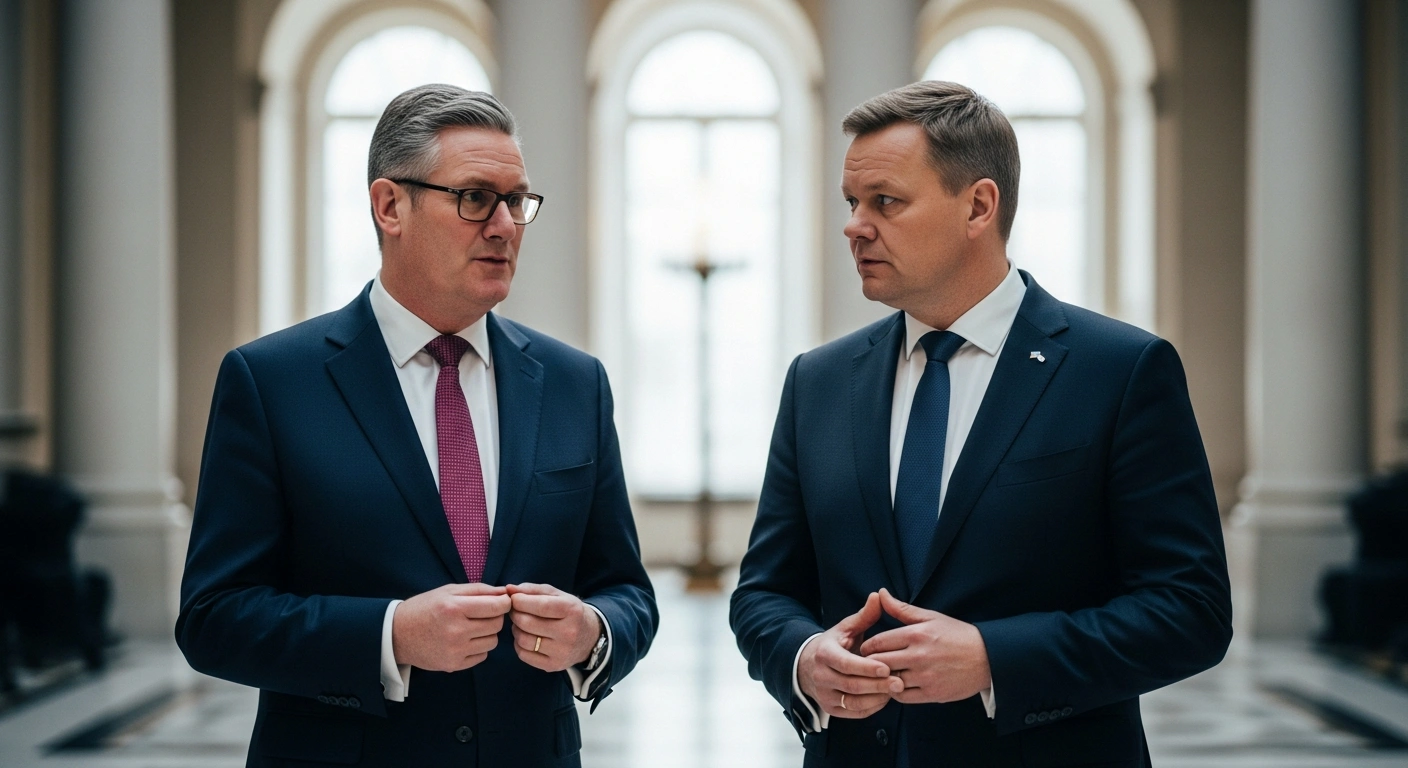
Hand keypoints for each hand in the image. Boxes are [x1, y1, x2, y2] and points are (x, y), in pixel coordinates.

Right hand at [392, 583, 510, 671]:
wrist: (397, 634)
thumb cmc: (425, 608)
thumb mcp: (449, 591)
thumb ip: (479, 590)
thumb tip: (505, 592)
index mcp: (454, 608)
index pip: (497, 607)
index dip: (504, 602)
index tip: (501, 601)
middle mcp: (456, 631)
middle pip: (496, 625)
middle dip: (495, 617)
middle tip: (482, 613)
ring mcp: (455, 651)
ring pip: (492, 642)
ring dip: (487, 633)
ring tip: (471, 627)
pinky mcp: (454, 665)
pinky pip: (482, 656)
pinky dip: (479, 648)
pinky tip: (464, 640)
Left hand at [507, 583, 600, 672]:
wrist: (589, 637)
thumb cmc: (569, 612)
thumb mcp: (557, 595)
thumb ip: (532, 590)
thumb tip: (508, 589)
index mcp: (572, 610)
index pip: (539, 606)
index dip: (520, 601)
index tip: (514, 598)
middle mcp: (569, 632)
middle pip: (527, 623)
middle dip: (515, 614)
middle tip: (516, 611)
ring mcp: (562, 651)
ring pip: (523, 640)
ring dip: (516, 629)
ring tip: (521, 624)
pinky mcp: (554, 665)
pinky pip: (524, 655)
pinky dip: (519, 644)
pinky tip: (526, 637)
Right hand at [797, 592, 904, 718]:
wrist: (808, 666)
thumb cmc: (834, 645)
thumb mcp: (845, 628)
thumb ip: (864, 615)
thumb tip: (878, 596)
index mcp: (824, 654)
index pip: (846, 664)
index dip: (866, 667)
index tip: (887, 667)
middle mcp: (821, 676)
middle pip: (852, 685)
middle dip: (877, 685)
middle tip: (899, 682)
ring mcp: (825, 695)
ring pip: (853, 702)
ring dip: (876, 698)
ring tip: (895, 690)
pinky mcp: (831, 709)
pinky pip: (854, 713)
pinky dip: (871, 708)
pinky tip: (885, 698)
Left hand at [858, 588, 991, 704]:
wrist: (988, 657)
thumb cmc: (957, 634)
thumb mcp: (930, 617)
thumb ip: (901, 608)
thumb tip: (881, 593)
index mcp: (916, 634)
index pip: (877, 642)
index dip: (867, 647)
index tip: (867, 650)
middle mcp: (919, 656)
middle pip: (879, 663)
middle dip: (870, 664)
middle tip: (868, 665)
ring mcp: (926, 676)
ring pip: (889, 681)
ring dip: (883, 679)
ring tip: (883, 676)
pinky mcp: (933, 693)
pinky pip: (903, 697)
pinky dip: (896, 692)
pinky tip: (898, 684)